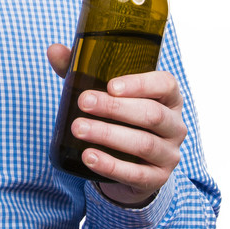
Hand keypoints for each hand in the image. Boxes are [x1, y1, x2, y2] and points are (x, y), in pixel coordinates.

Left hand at [46, 43, 185, 205]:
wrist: (129, 163)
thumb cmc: (118, 117)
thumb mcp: (104, 93)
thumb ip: (81, 70)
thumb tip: (54, 50)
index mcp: (168, 97)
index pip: (165, 84)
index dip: (140, 84)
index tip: (110, 85)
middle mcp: (175, 125)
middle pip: (152, 114)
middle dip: (115, 108)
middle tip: (83, 102)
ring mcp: (169, 154)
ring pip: (144, 144)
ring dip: (108, 135)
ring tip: (78, 128)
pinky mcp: (157, 179)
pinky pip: (137, 174)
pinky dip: (111, 165)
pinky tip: (89, 156)